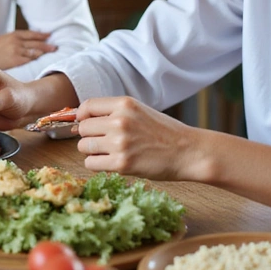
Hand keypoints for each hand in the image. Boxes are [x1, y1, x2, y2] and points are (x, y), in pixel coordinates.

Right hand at [0, 30, 55, 69]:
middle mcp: (16, 41)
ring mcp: (16, 50)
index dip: (40, 35)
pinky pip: (29, 58)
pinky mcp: (15, 59)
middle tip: (55, 46)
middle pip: (35, 42)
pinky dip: (36, 58)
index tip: (49, 35)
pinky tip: (41, 59)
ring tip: (52, 51)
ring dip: (44, 50)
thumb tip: (23, 43)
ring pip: (34, 50)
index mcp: (13, 35)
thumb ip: (13, 41)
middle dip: (46, 43)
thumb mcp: (2, 40)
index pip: (30, 34)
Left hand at [74, 97, 199, 180]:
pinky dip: (97, 165)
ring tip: (109, 153)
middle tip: (102, 142)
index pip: (87, 106)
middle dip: (89, 136)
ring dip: (92, 152)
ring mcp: (120, 142)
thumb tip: (83, 120)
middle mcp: (120, 121)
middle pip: (83, 129)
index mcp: (125, 104)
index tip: (84, 123)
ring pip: (84, 147)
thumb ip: (115, 112)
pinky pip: (91, 164)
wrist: (188, 151)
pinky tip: (111, 163)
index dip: (82, 117)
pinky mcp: (122, 163)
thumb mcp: (141, 111)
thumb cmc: (165, 133)